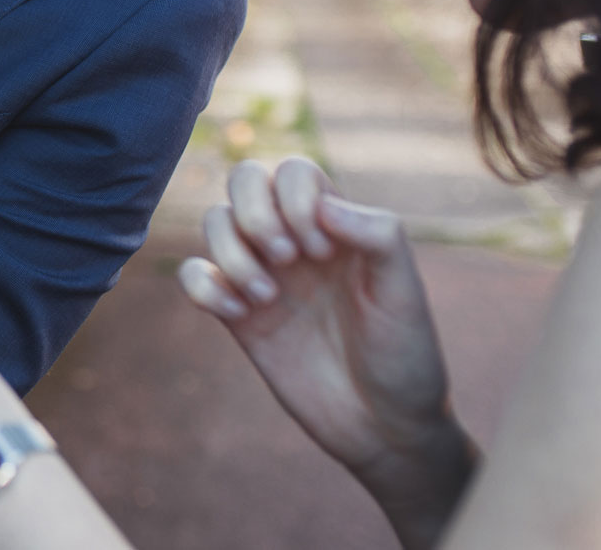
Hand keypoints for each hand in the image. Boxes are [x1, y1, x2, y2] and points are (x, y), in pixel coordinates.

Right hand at [177, 158, 475, 548]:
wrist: (384, 428)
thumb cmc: (405, 356)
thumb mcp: (404, 292)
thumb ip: (375, 234)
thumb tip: (320, 205)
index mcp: (337, 227)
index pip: (294, 172)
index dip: (295, 200)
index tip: (321, 252)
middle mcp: (295, 242)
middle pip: (244, 181)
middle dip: (253, 211)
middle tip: (286, 258)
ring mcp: (263, 276)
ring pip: (213, 223)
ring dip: (231, 252)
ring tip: (266, 297)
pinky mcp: (237, 316)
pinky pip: (194, 277)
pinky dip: (204, 287)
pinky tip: (238, 314)